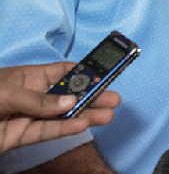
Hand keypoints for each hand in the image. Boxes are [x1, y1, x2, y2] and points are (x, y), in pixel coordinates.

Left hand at [0, 62, 119, 153]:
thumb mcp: (8, 92)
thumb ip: (38, 99)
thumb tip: (70, 101)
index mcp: (29, 78)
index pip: (63, 73)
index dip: (84, 73)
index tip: (105, 75)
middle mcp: (33, 97)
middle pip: (68, 96)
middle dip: (92, 97)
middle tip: (114, 99)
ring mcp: (28, 118)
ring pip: (62, 116)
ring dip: (86, 115)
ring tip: (108, 115)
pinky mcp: (22, 138)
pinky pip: (48, 132)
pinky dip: (65, 130)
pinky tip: (84, 125)